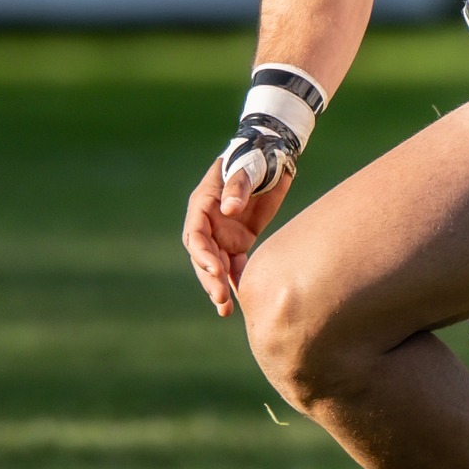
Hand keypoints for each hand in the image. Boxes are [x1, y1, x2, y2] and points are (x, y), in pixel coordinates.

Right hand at [182, 157, 291, 316]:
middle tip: (221, 299)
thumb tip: (229, 210)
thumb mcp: (246, 167)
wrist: (272, 158)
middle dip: (210, 278)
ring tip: (226, 311)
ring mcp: (223, 235)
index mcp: (203, 205)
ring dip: (219, 287)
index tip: (215, 268)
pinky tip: (242, 301)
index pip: (195, 235)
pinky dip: (238, 282)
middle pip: (203, 257)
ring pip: (217, 267)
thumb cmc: (254, 158)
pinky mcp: (240, 242)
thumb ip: (237, 187)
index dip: (201, 254)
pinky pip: (236, 266)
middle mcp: (209, 224)